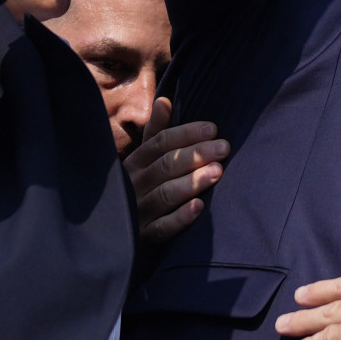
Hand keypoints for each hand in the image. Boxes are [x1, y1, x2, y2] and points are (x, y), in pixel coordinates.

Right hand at [127, 97, 227, 243]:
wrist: (116, 236)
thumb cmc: (139, 190)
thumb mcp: (143, 161)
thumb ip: (155, 133)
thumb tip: (165, 100)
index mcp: (134, 164)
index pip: (160, 144)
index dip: (186, 134)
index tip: (213, 129)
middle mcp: (134, 186)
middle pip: (165, 166)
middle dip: (195, 155)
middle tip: (224, 148)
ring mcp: (137, 212)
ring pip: (165, 194)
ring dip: (191, 182)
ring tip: (218, 171)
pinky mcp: (143, 239)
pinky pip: (162, 228)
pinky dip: (180, 218)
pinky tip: (199, 207)